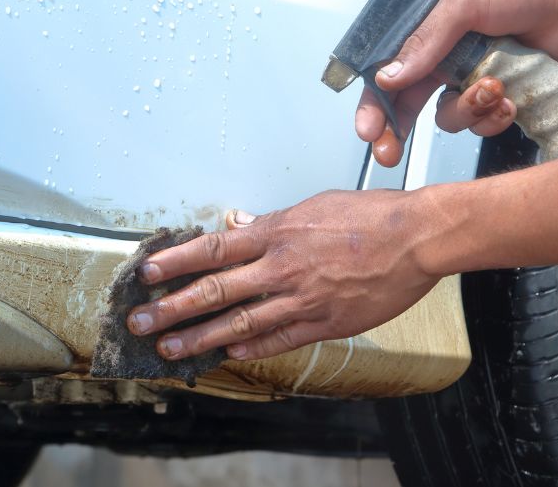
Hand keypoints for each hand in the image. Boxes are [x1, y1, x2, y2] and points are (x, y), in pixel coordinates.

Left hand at [124, 190, 441, 361]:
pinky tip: (226, 353)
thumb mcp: (314, 204)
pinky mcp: (324, 323)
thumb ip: (272, 221)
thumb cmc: (371, 215)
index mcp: (277, 232)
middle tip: (140, 321)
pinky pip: (279, 339)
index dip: (175, 262)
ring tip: (170, 348)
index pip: (213, 248)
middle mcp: (281, 267)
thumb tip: (237, 224)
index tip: (147, 273)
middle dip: (172, 308)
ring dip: (200, 337)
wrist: (416, 237)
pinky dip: (250, 347)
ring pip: (239, 322)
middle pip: (215, 290)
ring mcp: (302, 299)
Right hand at [357, 0, 557, 166]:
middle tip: (389, 156)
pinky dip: (495, 117)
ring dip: (469, 111)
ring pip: (449, 119)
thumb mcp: (464, 6)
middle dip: (396, 134)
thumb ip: (426, 41)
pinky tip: (511, 98)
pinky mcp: (496, 99)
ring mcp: (468, 83)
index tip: (369, 132)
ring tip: (495, 89)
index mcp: (425, 39)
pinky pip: (482, 125)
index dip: (373, 106)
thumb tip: (388, 77)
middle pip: (406, 108)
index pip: (386, 77)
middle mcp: (441, 64)